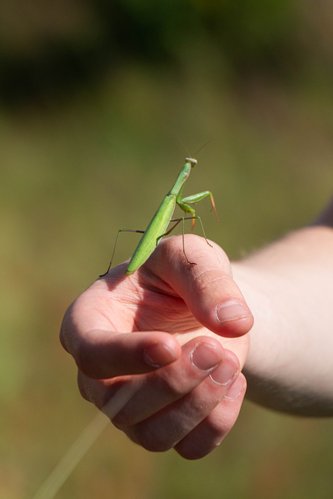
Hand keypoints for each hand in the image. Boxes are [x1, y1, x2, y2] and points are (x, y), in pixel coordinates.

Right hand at [60, 235, 252, 458]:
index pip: (90, 352)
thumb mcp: (192, 256)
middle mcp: (102, 372)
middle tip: (215, 348)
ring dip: (197, 404)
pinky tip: (235, 381)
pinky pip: (188, 447)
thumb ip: (207, 280)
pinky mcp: (166, 423)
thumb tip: (233, 322)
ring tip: (230, 361)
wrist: (205, 303)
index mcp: (91, 320)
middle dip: (173, 381)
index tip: (171, 345)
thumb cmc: (183, 274)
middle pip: (119, 403)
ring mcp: (132, 404)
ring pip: (152, 435)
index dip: (126, 356)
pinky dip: (218, 421)